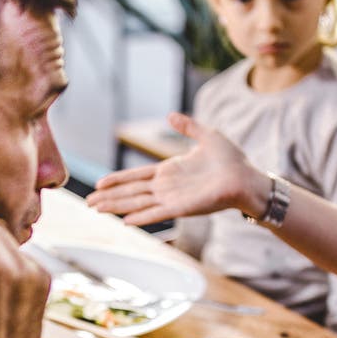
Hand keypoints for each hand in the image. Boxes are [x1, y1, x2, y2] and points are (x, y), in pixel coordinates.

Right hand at [86, 113, 267, 225]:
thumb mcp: (207, 136)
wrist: (248, 178)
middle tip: (88, 203)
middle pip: (131, 192)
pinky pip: (157, 213)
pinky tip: (125, 222)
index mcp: (170, 171)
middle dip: (109, 197)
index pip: (136, 177)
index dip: (117, 180)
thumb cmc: (232, 160)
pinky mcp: (183, 208)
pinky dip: (142, 218)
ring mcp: (173, 198)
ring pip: (138, 203)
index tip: (98, 184)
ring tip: (96, 210)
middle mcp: (167, 187)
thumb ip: (187, 127)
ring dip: (117, 207)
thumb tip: (170, 116)